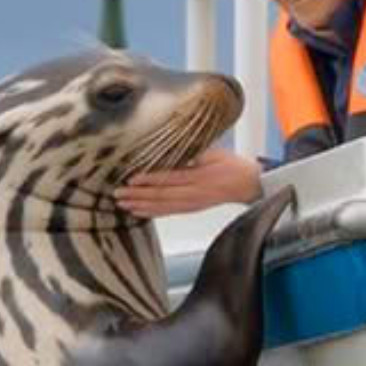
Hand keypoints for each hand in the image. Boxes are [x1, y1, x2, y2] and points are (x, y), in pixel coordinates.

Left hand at [114, 148, 262, 218]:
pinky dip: (152, 212)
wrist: (247, 184)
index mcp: (199, 176)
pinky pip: (168, 212)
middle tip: (118, 194)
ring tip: (122, 204)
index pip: (170, 178)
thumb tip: (170, 153)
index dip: (149, 179)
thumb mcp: (213, 153)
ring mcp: (192, 203)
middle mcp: (194, 193)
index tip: (131, 179)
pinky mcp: (191, 208)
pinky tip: (138, 212)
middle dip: (138, 195)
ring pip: (162, 206)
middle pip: (162, 195)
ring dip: (141, 205)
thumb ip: (192, 154)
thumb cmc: (231, 165)